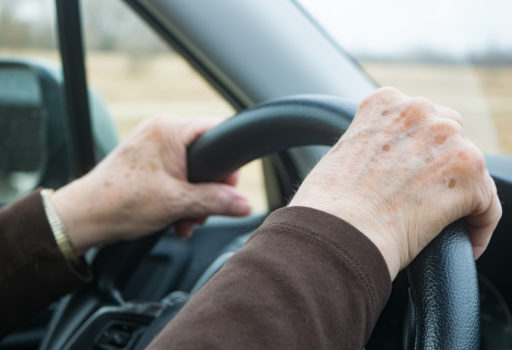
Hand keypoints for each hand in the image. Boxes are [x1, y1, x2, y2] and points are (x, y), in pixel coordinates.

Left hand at [51, 116, 250, 253]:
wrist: (82, 218)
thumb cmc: (120, 202)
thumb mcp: (177, 203)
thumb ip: (216, 201)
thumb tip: (245, 203)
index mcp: (168, 130)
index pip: (216, 131)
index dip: (228, 161)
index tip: (230, 186)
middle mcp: (160, 132)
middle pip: (204, 156)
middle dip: (208, 190)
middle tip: (203, 211)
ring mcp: (151, 147)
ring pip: (190, 170)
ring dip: (193, 199)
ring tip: (185, 221)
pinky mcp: (145, 162)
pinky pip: (174, 176)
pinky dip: (179, 197)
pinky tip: (175, 218)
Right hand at [290, 87, 500, 278]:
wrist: (336, 231)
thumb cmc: (329, 206)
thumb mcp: (346, 155)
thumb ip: (376, 145)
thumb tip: (394, 166)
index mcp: (384, 103)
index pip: (419, 118)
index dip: (419, 149)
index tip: (414, 177)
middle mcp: (418, 110)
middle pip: (451, 134)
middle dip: (443, 165)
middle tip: (428, 199)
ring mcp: (446, 138)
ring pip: (471, 169)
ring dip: (462, 196)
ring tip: (445, 224)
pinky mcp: (468, 173)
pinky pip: (487, 204)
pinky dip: (479, 226)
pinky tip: (465, 244)